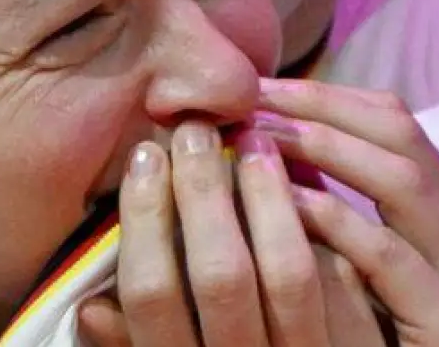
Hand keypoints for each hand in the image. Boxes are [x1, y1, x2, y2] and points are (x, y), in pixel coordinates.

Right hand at [78, 121, 389, 346]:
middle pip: (222, 276)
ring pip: (292, 276)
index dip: (146, 221)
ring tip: (256, 141)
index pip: (152, 295)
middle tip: (198, 130)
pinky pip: (349, 288)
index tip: (146, 157)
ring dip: (271, 200)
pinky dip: (328, 231)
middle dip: (207, 193)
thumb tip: (89, 307)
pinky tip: (313, 182)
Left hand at [256, 80, 438, 346]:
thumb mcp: (350, 267)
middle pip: (400, 132)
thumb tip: (253, 150)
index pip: (393, 121)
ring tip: (257, 138)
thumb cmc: (378, 344)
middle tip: (249, 99)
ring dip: (323, 147)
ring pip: (402, 178)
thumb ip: (321, 211)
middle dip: (319, 107)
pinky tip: (282, 205)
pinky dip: (334, 220)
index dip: (324, 95)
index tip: (257, 86)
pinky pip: (389, 255)